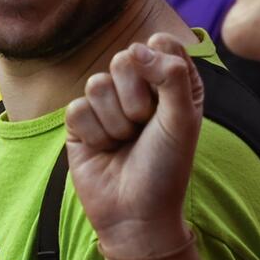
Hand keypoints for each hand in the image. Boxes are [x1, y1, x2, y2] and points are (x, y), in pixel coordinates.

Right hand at [65, 31, 203, 259]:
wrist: (136, 214)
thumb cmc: (166, 167)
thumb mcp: (182, 120)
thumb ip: (171, 76)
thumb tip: (138, 48)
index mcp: (169, 81)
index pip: (159, 44)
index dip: (160, 68)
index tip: (167, 100)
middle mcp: (137, 87)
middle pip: (124, 59)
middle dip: (136, 99)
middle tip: (144, 127)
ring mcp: (105, 103)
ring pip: (97, 84)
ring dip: (115, 122)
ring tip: (124, 142)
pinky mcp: (78, 122)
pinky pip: (77, 108)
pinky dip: (94, 134)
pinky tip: (104, 149)